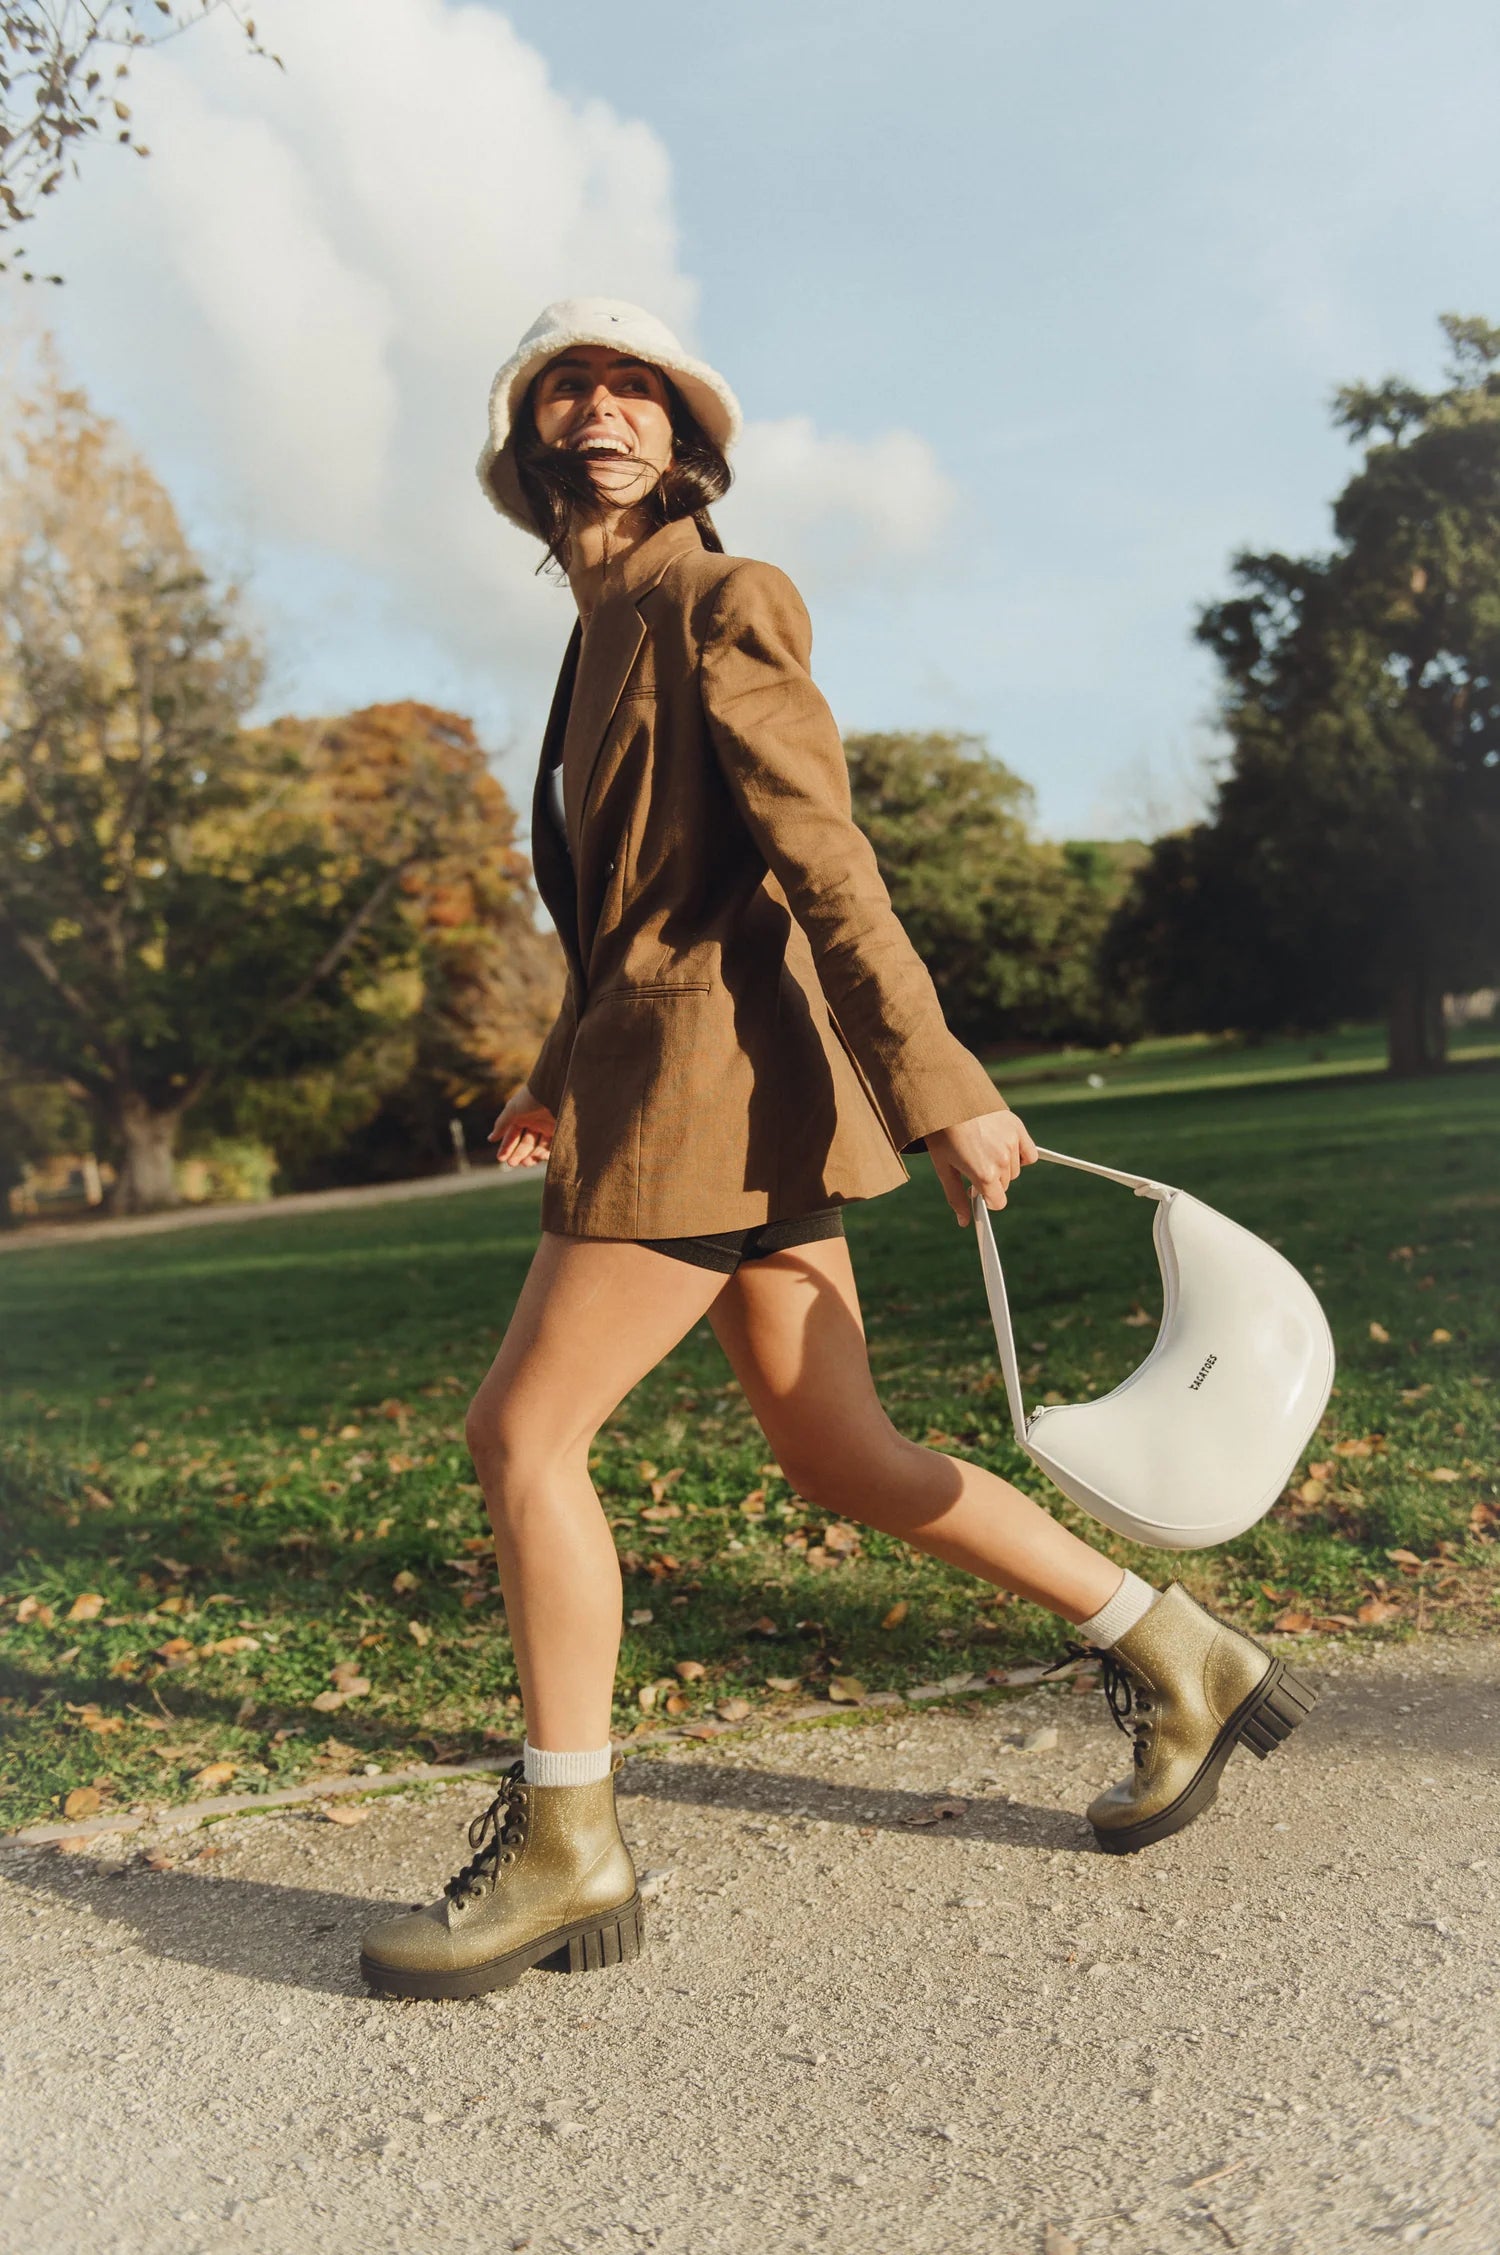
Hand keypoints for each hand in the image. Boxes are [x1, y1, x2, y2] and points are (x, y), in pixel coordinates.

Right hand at [486, 1083, 556, 1169]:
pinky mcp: (561, 1131)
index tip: (500, 1158)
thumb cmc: (532, 1097)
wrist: (556, 1089)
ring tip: (525, 1163)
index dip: (506, 1146)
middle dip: (518, 1154)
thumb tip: (490, 1139)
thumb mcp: (512, 1110)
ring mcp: (548, 1127)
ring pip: (538, 1147)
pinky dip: (545, 1154)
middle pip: (526, 1143)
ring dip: (531, 1157)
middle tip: (512, 1164)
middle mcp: (536, 1122)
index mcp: (523, 1115)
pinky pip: (552, 1147)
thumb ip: (501, 1125)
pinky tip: (538, 1157)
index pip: (513, 1134)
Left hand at [924, 1106, 1038, 1223]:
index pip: (999, 1202)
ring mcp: (1012, 1144)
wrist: (946, 1098)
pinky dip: (1020, 1153)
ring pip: (1014, 1169)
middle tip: (973, 1163)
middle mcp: (1002, 1161)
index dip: (987, 1199)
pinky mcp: (1017, 1128)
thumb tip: (964, 1222)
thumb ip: (956, 1197)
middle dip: (990, 1180)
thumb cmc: (941, 1135)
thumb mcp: (944, 1168)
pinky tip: (1004, 1146)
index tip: (976, 1190)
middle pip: (1004, 1185)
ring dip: (1002, 1165)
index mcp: (984, 1174)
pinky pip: (1029, 1153)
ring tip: (982, 1148)